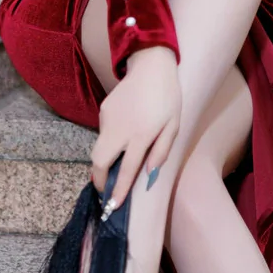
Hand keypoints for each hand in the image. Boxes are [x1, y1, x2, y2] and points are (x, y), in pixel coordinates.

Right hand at [90, 45, 180, 210]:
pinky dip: (110, 141)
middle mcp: (120, 130)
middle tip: (105, 190)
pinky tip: (125, 133)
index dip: (118, 190)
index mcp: (141, 135)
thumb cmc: (168, 98)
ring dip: (106, 160)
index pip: (126, 170)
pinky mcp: (103, 111)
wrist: (150, 65)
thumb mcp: (173, 126)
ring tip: (119, 161)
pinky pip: (104, 133)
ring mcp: (109, 120)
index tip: (112, 206)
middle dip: (99, 180)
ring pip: (99, 148)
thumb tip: (148, 174)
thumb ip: (161, 151)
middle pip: (100, 162)